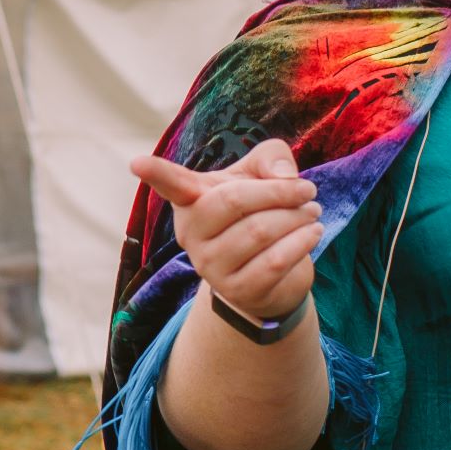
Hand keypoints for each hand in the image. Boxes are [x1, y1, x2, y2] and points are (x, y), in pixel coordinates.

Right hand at [130, 137, 321, 321]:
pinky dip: (302, 242)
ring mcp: (210, 266)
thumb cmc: (259, 212)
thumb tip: (283, 176)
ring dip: (297, 217)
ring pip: (260, 231)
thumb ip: (272, 158)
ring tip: (312, 211)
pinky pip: (275, 261)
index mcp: (192, 201)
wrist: (271, 274)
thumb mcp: (262, 174)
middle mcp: (192, 234)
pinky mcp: (237, 291)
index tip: (137, 163)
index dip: (155, 173)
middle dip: (280, 192)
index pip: (171, 185)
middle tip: (308, 189)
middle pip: (233, 201)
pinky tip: (313, 233)